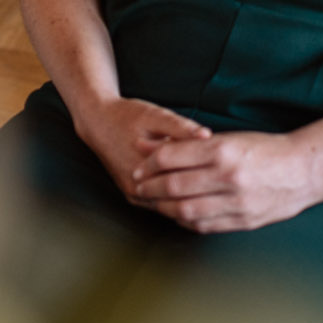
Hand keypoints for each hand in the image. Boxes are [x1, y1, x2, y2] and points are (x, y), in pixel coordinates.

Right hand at [71, 94, 210, 204]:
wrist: (96, 122)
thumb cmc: (126, 115)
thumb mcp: (155, 115)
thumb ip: (181, 127)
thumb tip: (207, 135)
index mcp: (145, 167)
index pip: (186, 179)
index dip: (209, 175)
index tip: (226, 167)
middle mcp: (137, 187)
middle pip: (180, 198)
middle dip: (203, 191)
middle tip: (224, 180)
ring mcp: (134, 195)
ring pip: (171, 207)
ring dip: (190, 199)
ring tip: (213, 189)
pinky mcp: (133, 196)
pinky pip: (161, 205)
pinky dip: (177, 200)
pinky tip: (194, 192)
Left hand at [126, 129, 322, 232]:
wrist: (305, 171)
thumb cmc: (264, 149)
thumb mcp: (227, 138)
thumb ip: (188, 143)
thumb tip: (148, 144)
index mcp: (223, 150)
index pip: (171, 157)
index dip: (148, 164)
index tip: (137, 166)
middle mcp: (229, 177)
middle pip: (175, 186)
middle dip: (149, 187)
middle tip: (136, 186)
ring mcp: (238, 202)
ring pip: (187, 210)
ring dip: (162, 208)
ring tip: (151, 202)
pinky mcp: (245, 221)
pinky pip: (205, 225)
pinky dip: (185, 220)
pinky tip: (175, 214)